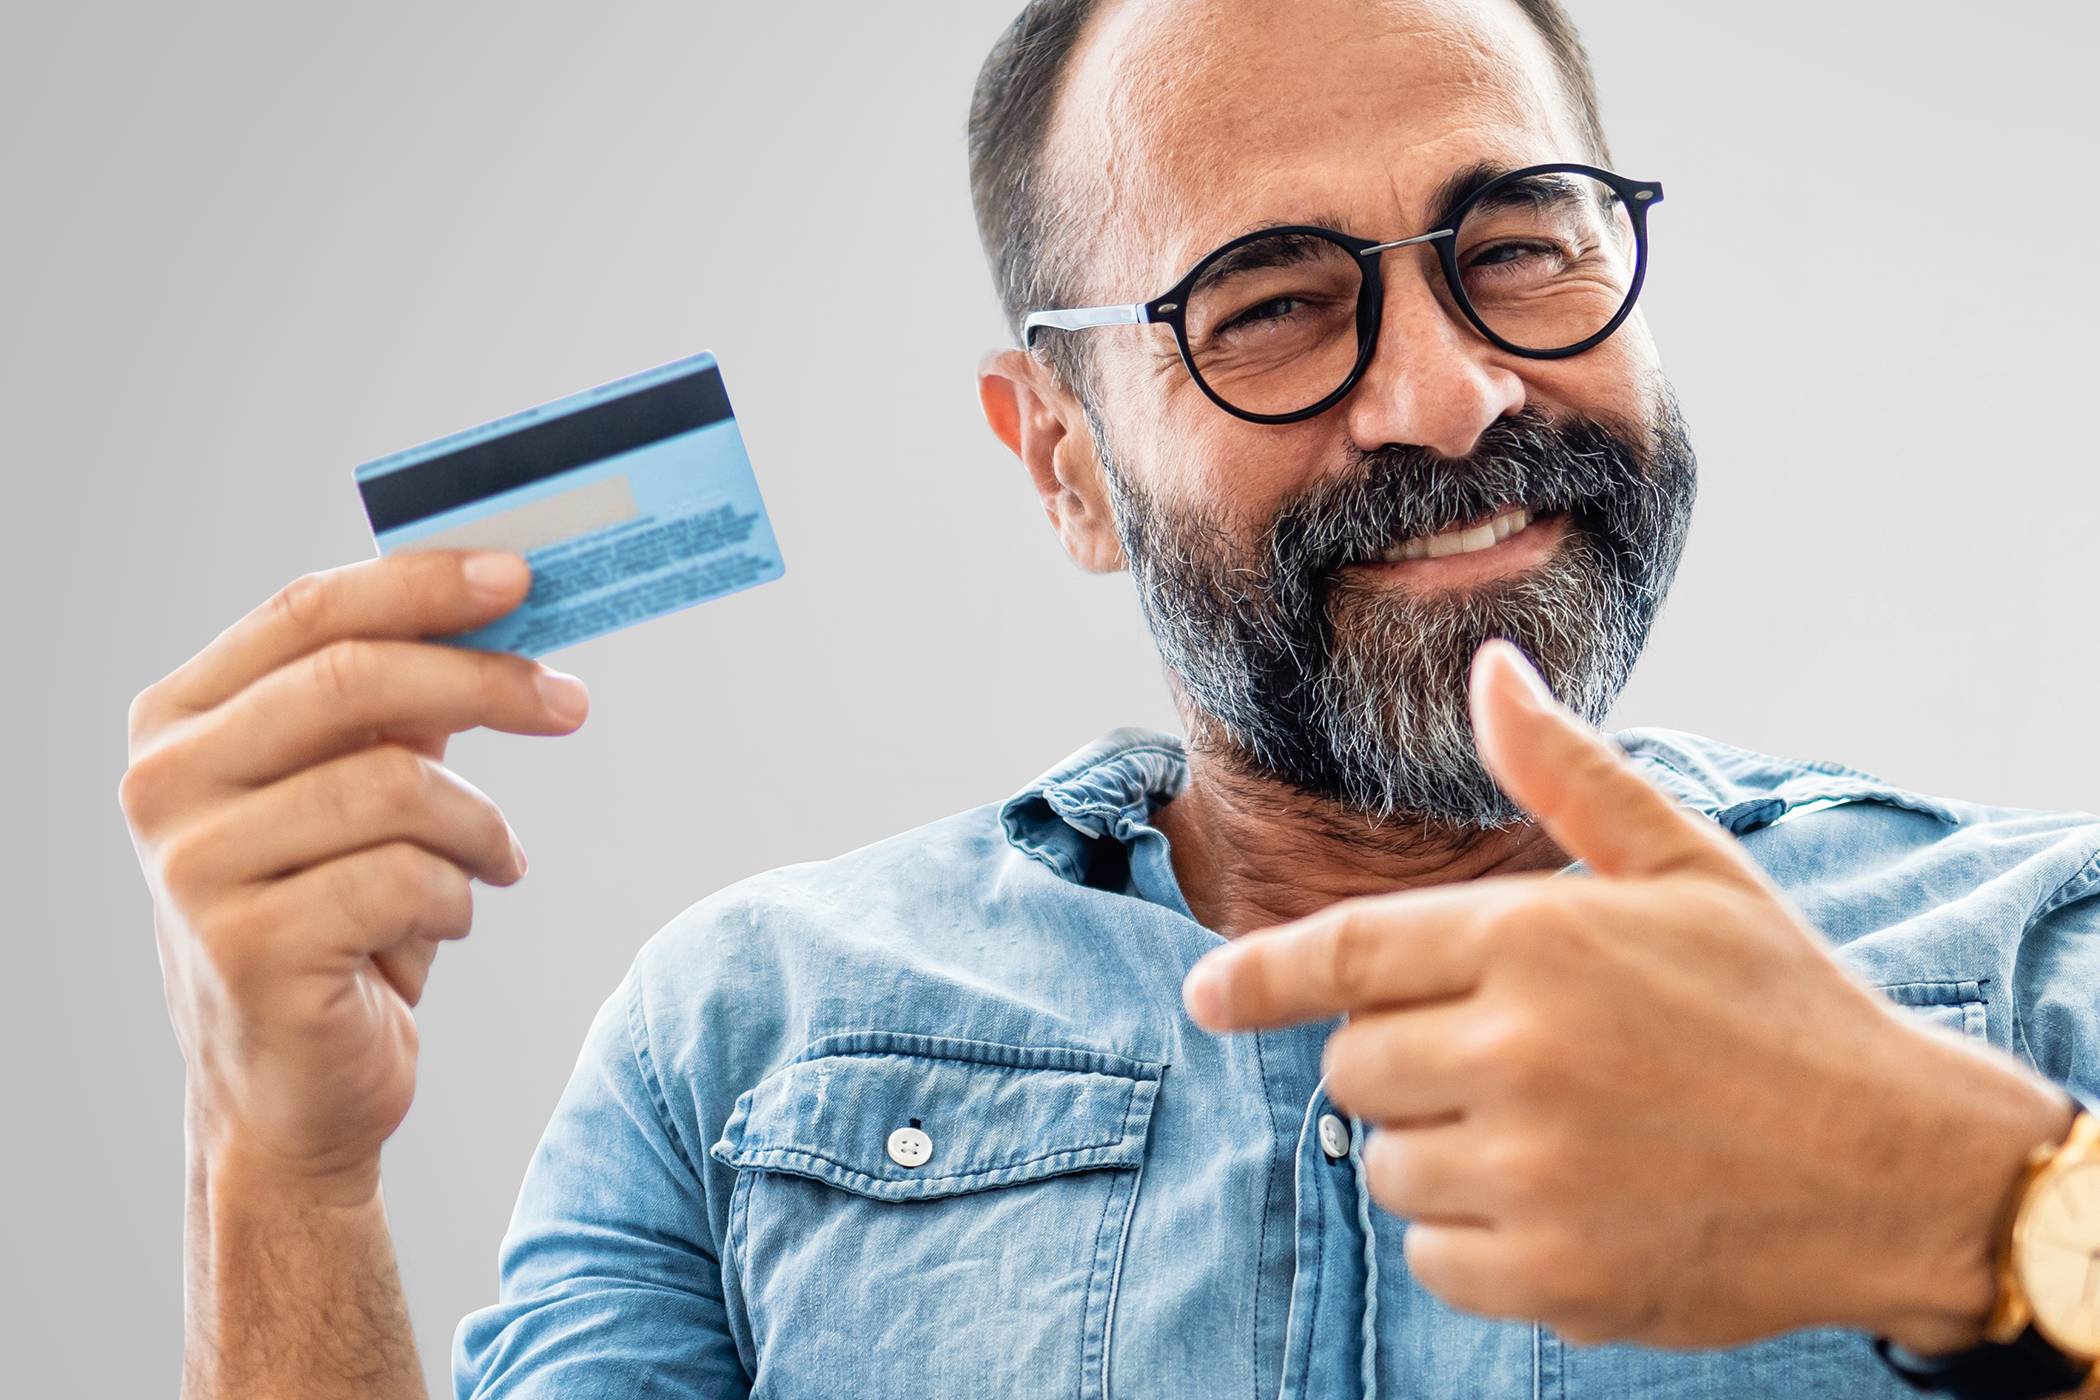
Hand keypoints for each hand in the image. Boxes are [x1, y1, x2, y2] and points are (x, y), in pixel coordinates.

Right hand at [119, 551, 588, 1201]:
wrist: (290, 1089)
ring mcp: (193, 868)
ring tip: (494, 862)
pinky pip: (408, 879)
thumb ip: (401, 698)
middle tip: (572, 703)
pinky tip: (443, 924)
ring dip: (480, 826)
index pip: (308, 610)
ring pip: (398, 786)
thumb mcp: (358, 789)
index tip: (521, 576)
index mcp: (180, 720)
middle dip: (487, 682)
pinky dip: (458, 898)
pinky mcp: (247, 947)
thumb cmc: (336, 918)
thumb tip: (498, 594)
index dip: (422, 583)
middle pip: (356, 680)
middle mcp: (165, 783)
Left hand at [1181, 638, 2073, 1349]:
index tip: (1203, 994)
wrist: (1900, 1168)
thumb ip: (1564, 773)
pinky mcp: (1550, 1276)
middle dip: (1401, 1056)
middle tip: (1508, 1056)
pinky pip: (1433, 1252)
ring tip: (1551, 1130)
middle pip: (1353, 1065)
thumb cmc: (1781, 1003)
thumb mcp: (1684, 865)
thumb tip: (1487, 669)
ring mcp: (1532, 1174)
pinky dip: (1471, 1234)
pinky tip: (1560, 1203)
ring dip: (1437, 1147)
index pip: (1346, 953)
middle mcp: (1519, 1054)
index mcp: (1537, 940)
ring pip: (1387, 1161)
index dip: (1257, 976)